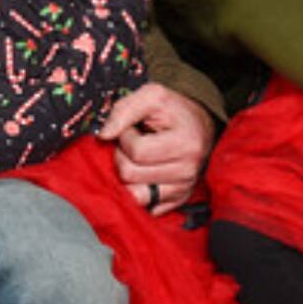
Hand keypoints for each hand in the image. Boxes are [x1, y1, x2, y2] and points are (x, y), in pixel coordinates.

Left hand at [99, 82, 214, 214]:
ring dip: (129, 176)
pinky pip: (148, 208)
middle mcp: (188, 171)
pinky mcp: (179, 200)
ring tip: (138, 159)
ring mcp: (184, 188)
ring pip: (137, 196)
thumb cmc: (173, 109)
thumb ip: (124, 111)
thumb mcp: (151, 95)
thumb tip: (104, 135)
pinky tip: (144, 175)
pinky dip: (139, 192)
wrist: (198, 123)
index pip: (136, 151)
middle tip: (133, 143)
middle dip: (123, 156)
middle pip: (132, 175)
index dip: (125, 137)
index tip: (132, 129)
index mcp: (185, 143)